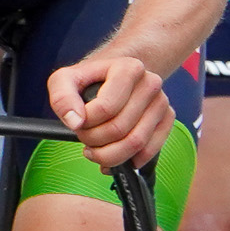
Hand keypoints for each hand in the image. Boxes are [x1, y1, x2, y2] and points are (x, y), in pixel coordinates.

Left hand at [46, 53, 172, 169]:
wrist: (113, 78)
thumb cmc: (90, 81)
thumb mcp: (65, 80)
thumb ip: (62, 98)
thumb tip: (75, 121)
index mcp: (128, 68)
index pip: (105, 108)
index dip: (86, 124)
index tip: (78, 122)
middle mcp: (150, 83)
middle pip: (119, 128)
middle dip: (95, 141)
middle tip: (85, 137)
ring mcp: (161, 102)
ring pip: (135, 143)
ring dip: (109, 154)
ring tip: (96, 149)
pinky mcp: (167, 119)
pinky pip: (150, 151)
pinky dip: (129, 162)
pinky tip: (114, 159)